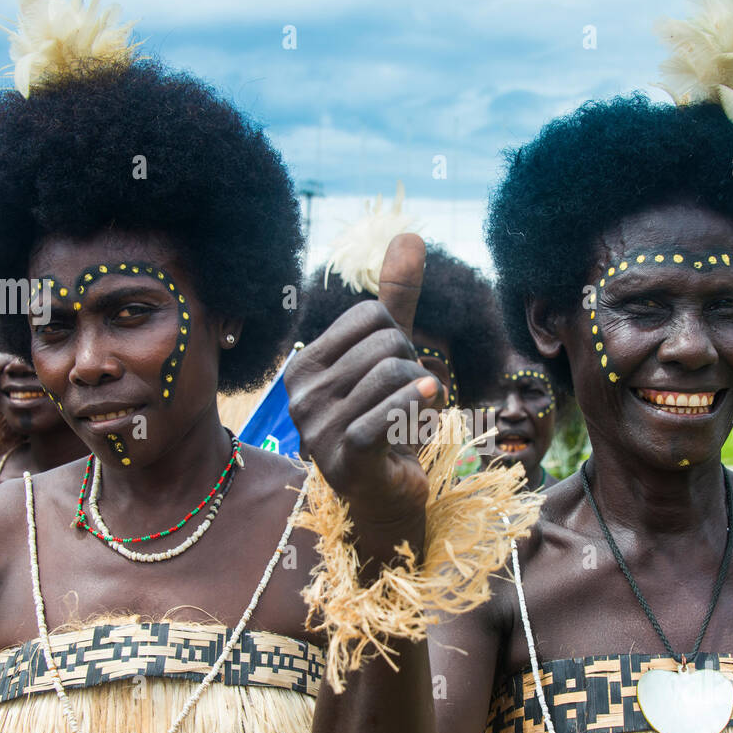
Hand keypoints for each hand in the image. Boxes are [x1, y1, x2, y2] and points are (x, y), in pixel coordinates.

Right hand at [287, 234, 442, 530]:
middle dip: (414, 365)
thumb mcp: (389, 356)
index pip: (370, 315)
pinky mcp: (345, 459)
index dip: (399, 338)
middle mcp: (301, 396)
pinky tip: (430, 402)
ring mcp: (319, 430)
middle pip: (385, 344)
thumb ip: (395, 299)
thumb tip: (408, 233)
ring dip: (424, 393)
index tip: (396, 374)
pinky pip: (386, 416)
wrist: (386, 498)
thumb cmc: (386, 423)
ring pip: (395, 375)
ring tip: (417, 416)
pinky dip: (417, 405)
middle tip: (412, 398)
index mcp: (303, 366)